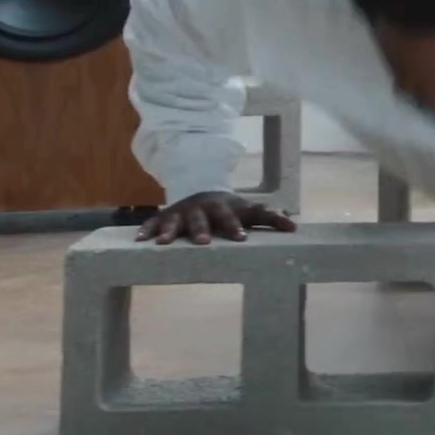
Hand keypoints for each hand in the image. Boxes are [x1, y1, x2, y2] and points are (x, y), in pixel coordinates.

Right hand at [135, 191, 296, 244]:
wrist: (201, 190)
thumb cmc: (230, 209)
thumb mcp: (248, 211)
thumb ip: (269, 218)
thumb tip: (294, 228)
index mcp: (225, 207)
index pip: (233, 216)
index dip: (237, 226)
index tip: (242, 239)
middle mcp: (203, 208)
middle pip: (203, 218)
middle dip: (202, 229)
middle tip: (203, 242)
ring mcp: (183, 212)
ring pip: (176, 220)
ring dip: (171, 231)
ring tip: (165, 243)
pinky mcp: (165, 217)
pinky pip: (153, 223)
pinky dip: (146, 230)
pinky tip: (139, 241)